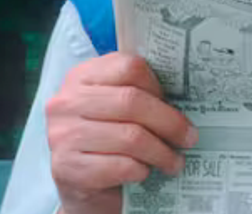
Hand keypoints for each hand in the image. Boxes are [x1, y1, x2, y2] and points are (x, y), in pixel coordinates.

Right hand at [47, 53, 198, 213]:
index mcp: (82, 76)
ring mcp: (62, 135)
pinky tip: (145, 172)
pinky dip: (141, 170)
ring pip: (129, 137)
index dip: (158, 86)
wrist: (77, 183)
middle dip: (169, 122)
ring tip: (175, 161)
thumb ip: (138, 93)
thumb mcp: (115, 108)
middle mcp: (66, 102)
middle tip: (189, 138)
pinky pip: (119, 166)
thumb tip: (184, 98)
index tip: (176, 103)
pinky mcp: (66, 168)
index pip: (129, 67)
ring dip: (161, 152)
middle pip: (132, 101)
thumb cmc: (104, 139)